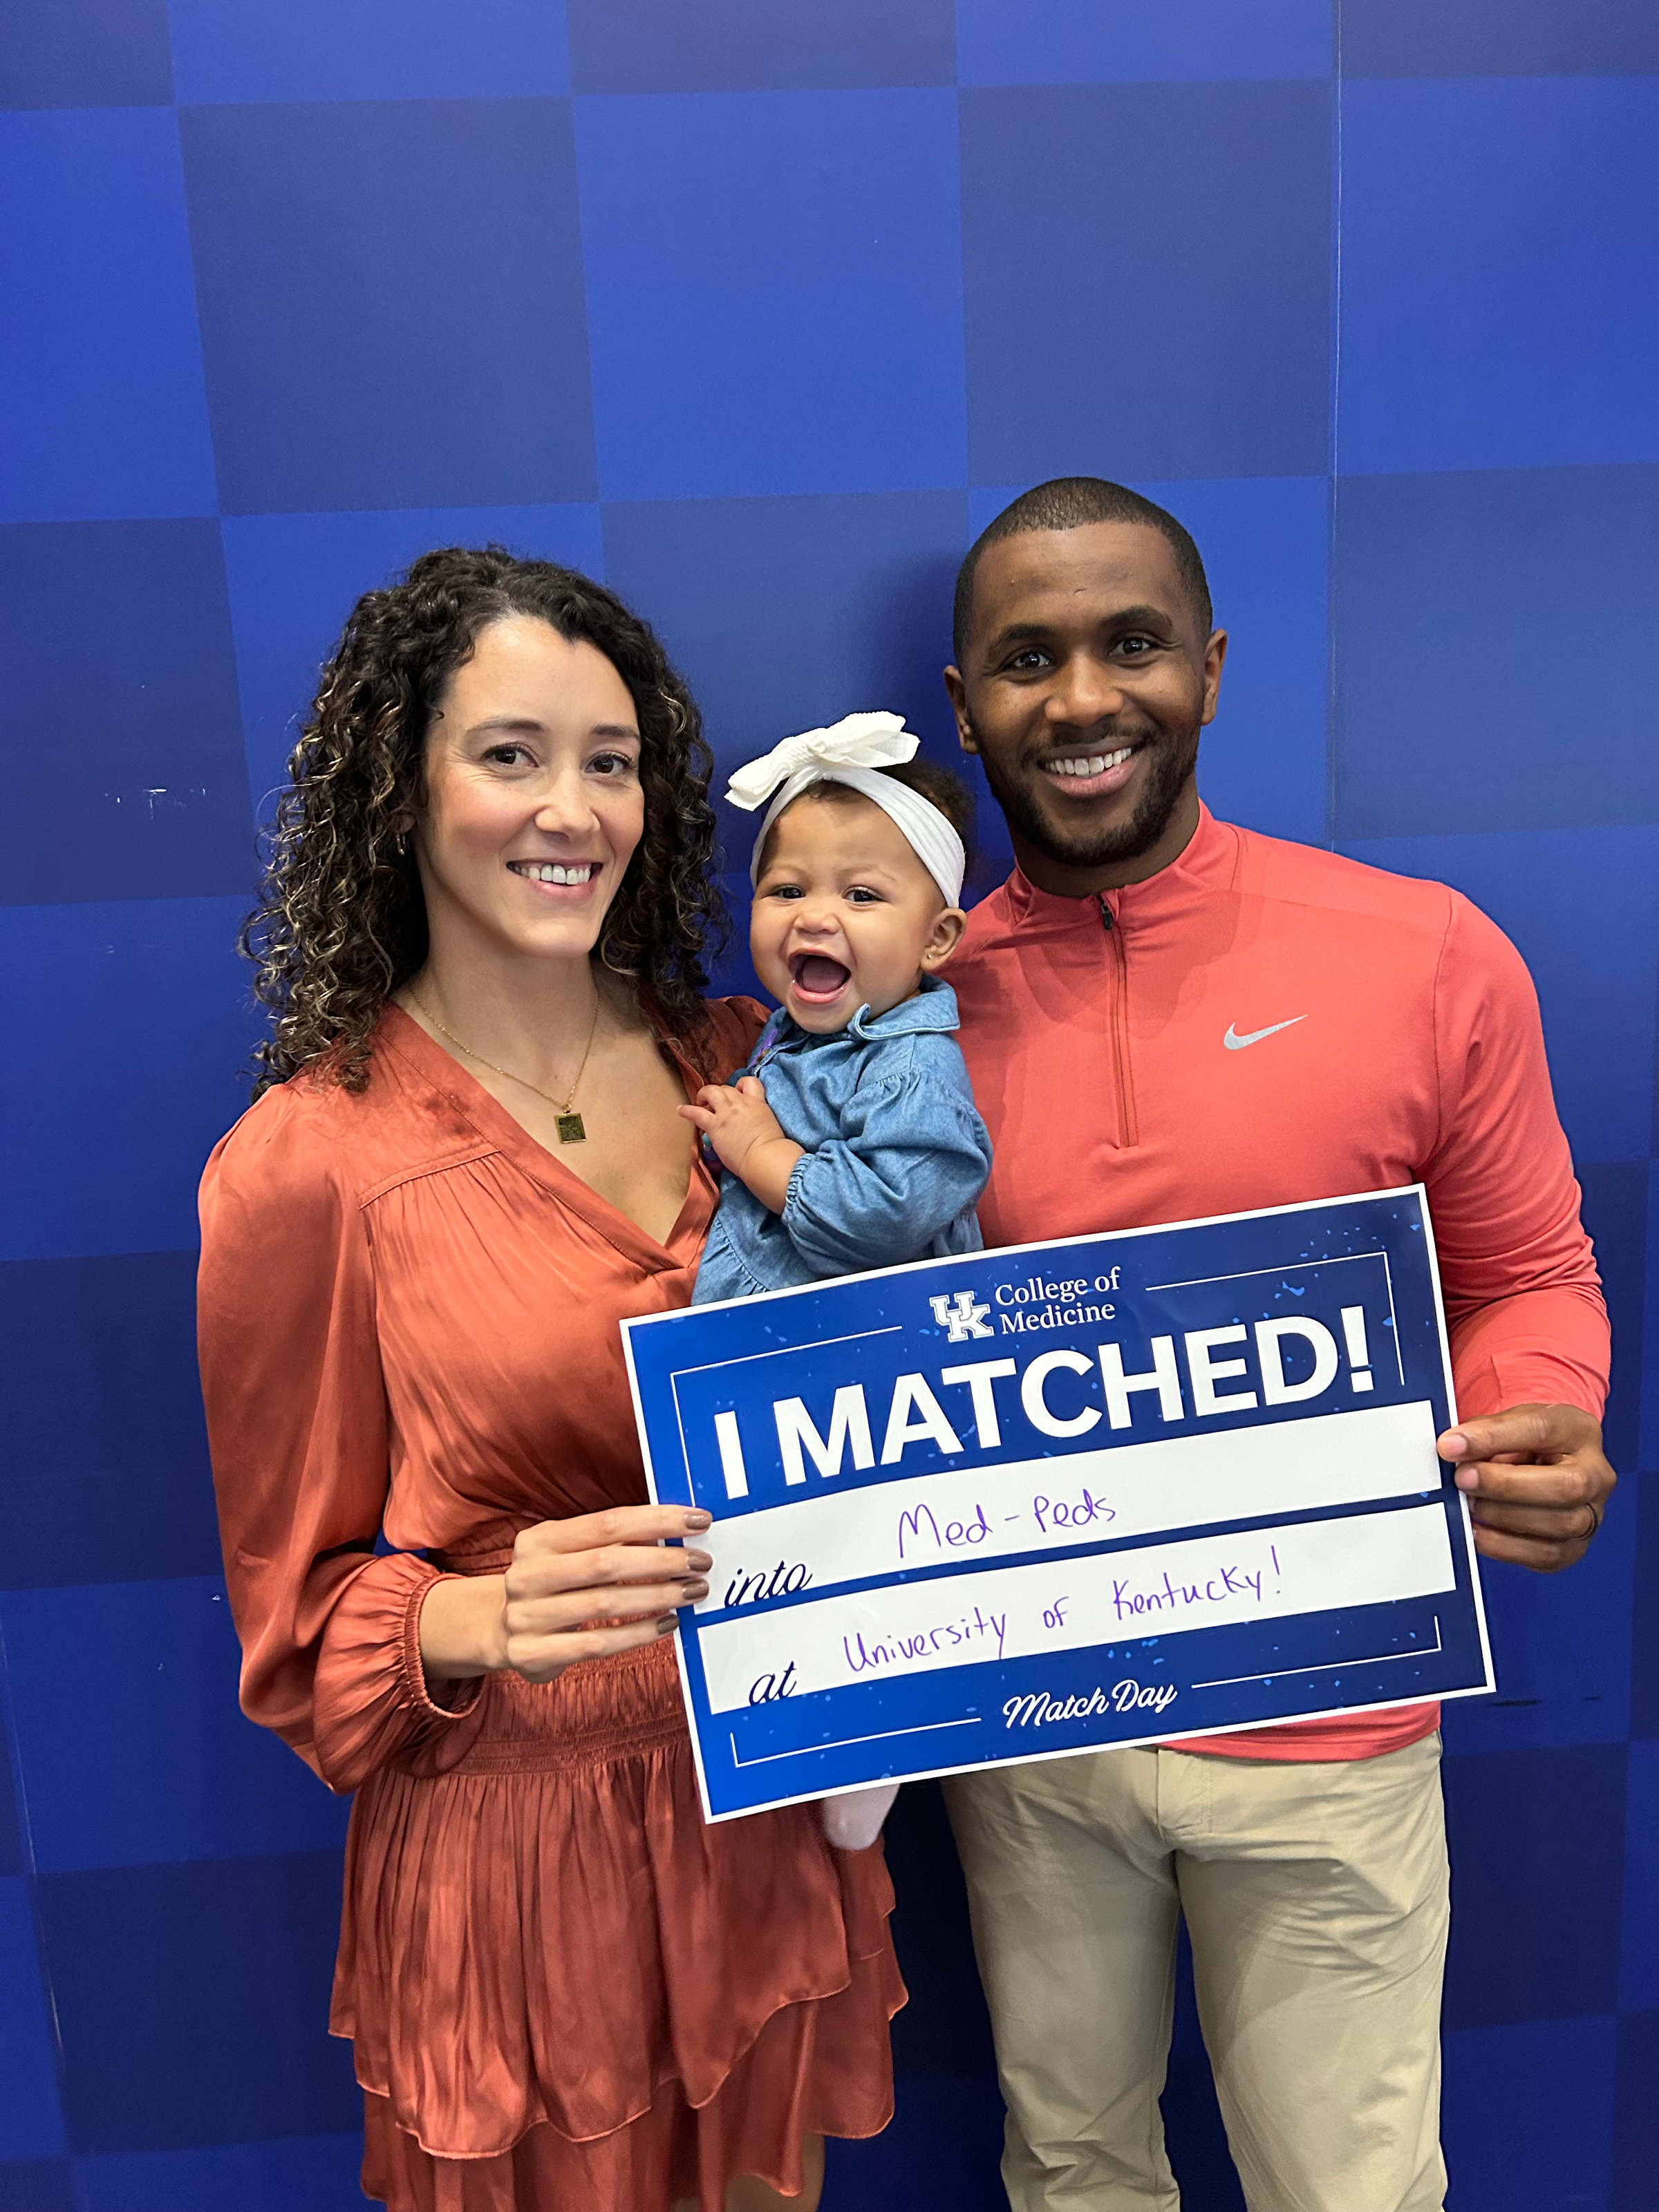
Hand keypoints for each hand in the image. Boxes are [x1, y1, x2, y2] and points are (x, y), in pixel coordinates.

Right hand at [420, 1504, 711, 1686]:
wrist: (498, 1630)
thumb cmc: (553, 1584)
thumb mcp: (568, 1554)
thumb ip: (610, 1542)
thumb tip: (677, 1530)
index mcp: (540, 1540)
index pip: (607, 1522)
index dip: (656, 1520)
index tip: (697, 1521)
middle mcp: (528, 1574)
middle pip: (607, 1562)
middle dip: (662, 1560)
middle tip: (701, 1562)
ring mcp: (526, 1616)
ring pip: (605, 1603)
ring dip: (658, 1596)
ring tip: (693, 1591)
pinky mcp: (532, 1654)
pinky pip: (597, 1644)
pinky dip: (638, 1633)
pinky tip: (668, 1624)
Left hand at [678, 1076, 802, 1212]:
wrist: (764, 1156)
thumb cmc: (772, 1147)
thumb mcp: (770, 1124)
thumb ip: (760, 1119)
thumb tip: (754, 1126)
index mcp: (757, 1102)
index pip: (749, 1082)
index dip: (741, 1085)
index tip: (737, 1093)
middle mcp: (740, 1103)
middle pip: (726, 1088)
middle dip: (720, 1094)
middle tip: (716, 1104)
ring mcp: (726, 1113)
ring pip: (711, 1092)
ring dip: (704, 1095)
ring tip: (701, 1101)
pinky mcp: (715, 1125)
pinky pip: (696, 1113)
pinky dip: (687, 1110)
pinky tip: (680, 1110)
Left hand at [1439, 1403, 1614, 1571]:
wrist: (1550, 1465)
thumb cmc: (1531, 1444)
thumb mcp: (1510, 1423)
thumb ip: (1484, 1433)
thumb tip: (1452, 1449)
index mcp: (1579, 1431)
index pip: (1542, 1429)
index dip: (1493, 1437)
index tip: (1452, 1445)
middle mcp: (1596, 1475)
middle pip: (1564, 1485)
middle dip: (1504, 1485)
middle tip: (1463, 1479)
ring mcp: (1592, 1515)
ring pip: (1559, 1523)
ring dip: (1502, 1515)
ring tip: (1470, 1503)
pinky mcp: (1574, 1548)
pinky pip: (1545, 1556)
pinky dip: (1504, 1545)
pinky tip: (1478, 1531)